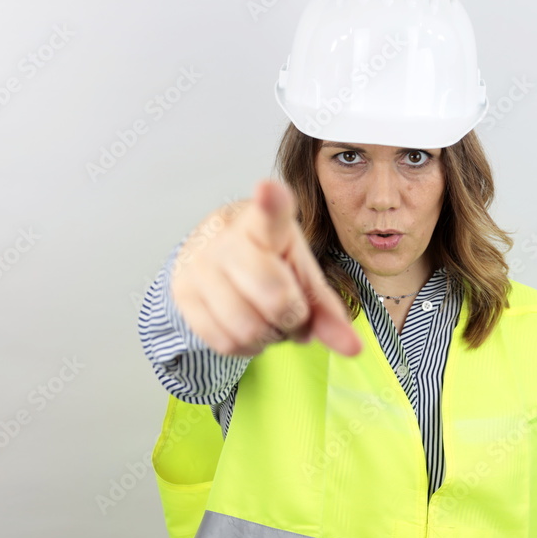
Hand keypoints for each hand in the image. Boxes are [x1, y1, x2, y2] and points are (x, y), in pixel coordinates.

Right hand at [169, 179, 361, 357]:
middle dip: (294, 318)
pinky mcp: (183, 295)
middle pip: (275, 299)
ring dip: (270, 337)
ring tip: (270, 320)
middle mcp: (227, 240)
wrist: (213, 251)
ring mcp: (200, 267)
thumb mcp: (301, 272)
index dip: (271, 202)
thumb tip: (353, 348)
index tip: (269, 189)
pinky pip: (225, 343)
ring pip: (248, 329)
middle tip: (292, 312)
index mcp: (265, 224)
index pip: (270, 212)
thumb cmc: (268, 259)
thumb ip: (327, 308)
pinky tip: (250, 327)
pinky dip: (247, 347)